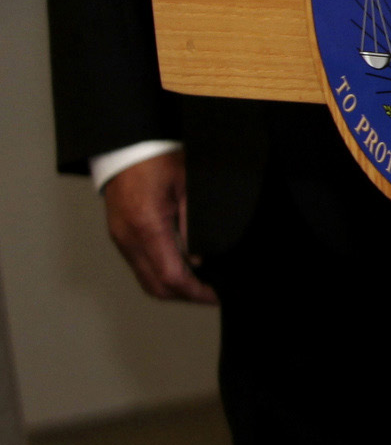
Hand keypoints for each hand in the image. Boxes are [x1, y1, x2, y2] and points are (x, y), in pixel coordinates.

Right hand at [102, 152, 215, 303]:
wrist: (126, 149)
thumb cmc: (158, 160)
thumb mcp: (188, 186)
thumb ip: (194, 224)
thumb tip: (200, 258)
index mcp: (147, 226)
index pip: (170, 275)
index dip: (195, 290)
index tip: (216, 294)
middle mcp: (129, 239)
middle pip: (156, 286)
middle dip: (186, 295)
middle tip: (213, 294)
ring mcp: (121, 240)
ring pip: (146, 281)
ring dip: (173, 289)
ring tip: (201, 285)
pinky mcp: (120, 237)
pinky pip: (140, 267)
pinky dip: (161, 275)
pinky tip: (182, 270)